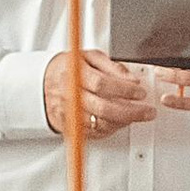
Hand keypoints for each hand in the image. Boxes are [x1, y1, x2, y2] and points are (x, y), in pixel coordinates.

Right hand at [44, 48, 158, 140]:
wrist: (42, 83)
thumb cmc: (68, 68)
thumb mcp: (89, 57)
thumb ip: (112, 66)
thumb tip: (131, 78)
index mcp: (75, 74)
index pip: (102, 84)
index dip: (124, 90)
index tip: (140, 92)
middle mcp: (70, 95)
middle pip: (103, 108)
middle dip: (131, 112)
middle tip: (147, 111)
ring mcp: (68, 113)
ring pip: (100, 124)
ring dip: (123, 122)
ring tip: (136, 115)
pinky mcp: (68, 127)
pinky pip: (93, 133)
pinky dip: (110, 129)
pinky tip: (120, 121)